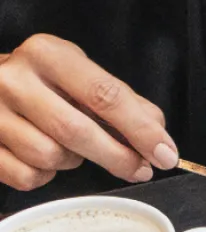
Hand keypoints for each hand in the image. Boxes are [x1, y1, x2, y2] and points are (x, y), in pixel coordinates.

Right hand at [0, 35, 176, 191]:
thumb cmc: (39, 81)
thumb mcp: (79, 74)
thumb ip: (122, 101)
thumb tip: (158, 136)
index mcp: (46, 54)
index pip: (105, 96)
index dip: (141, 130)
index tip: (165, 153)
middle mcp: (13, 79)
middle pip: (77, 131)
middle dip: (118, 157)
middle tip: (141, 168)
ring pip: (50, 157)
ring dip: (73, 162)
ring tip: (70, 146)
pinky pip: (27, 176)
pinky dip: (45, 175)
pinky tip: (42, 157)